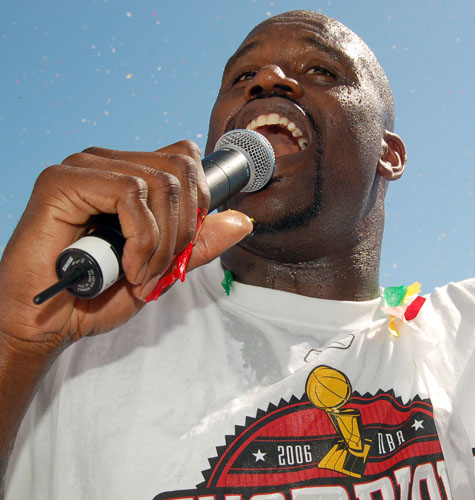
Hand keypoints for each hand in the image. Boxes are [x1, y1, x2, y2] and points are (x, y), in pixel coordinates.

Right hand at [0, 140, 252, 357]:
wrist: (49, 323)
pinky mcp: (63, 180)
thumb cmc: (98, 294)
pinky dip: (141, 239)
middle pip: (182, 170)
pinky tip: (125, 267)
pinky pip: (130, 194)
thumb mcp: (163, 268)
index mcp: (130, 175)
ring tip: (141, 276)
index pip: (186, 158)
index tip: (184, 246)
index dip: (200, 202)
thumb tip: (242, 219)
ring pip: (162, 184)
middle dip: (185, 230)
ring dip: (162, 243)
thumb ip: (198, 243)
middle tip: (162, 271)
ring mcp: (84, 167)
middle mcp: (108, 163)